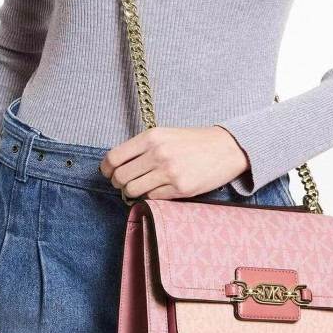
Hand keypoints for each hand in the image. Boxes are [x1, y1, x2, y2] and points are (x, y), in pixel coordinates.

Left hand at [98, 125, 249, 198]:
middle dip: (118, 182)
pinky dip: (151, 196)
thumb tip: (117, 165)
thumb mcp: (165, 134)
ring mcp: (169, 173)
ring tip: (142, 186)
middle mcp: (158, 154)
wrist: (226, 148)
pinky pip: (152, 198)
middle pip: (120, 177)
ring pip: (133, 190)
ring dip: (133, 192)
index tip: (108, 172)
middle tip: (124, 182)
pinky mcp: (180, 189)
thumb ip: (142, 147)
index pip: (114, 157)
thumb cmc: (193, 141)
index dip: (106, 168)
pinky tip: (159, 188)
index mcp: (151, 137)